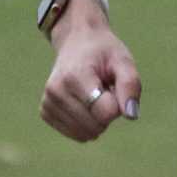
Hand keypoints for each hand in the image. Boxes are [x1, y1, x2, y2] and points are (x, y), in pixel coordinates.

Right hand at [40, 10, 139, 140]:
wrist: (77, 41)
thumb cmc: (104, 53)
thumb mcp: (123, 61)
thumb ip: (130, 85)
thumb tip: (131, 115)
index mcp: (75, 76)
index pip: (105, 112)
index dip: (118, 103)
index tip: (113, 85)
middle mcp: (56, 91)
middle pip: (95, 126)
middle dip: (107, 112)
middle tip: (103, 88)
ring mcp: (47, 102)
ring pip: (85, 134)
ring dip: (97, 119)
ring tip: (93, 94)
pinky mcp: (45, 112)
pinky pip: (75, 135)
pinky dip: (85, 124)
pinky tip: (83, 102)